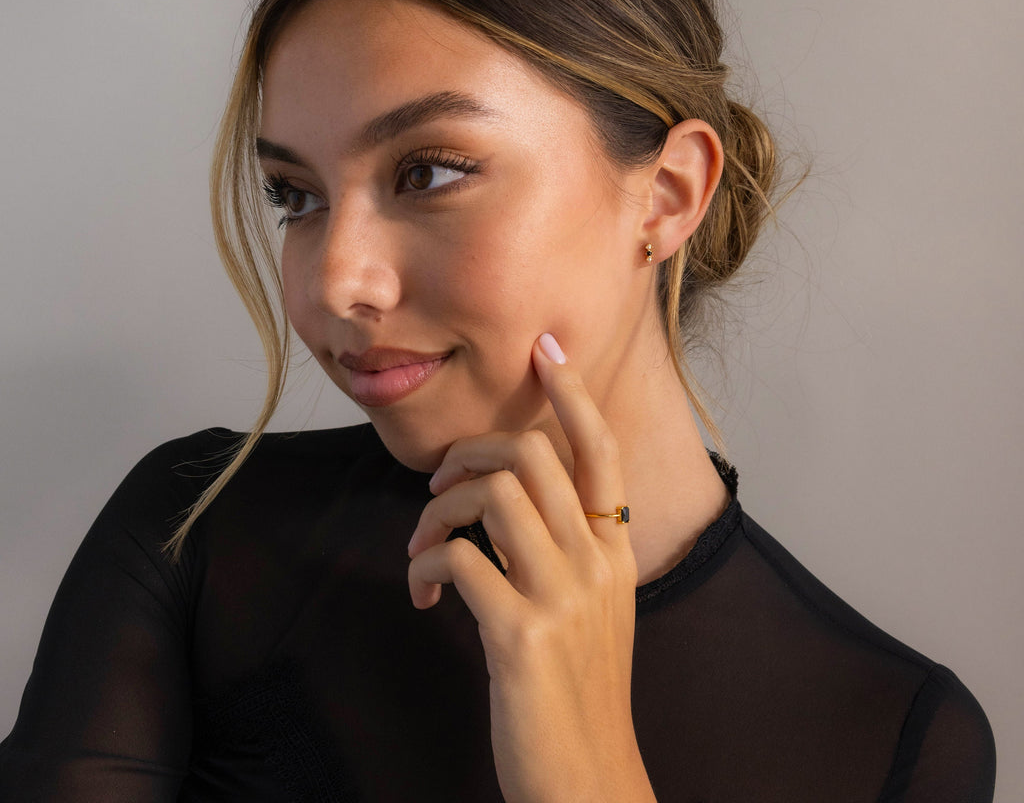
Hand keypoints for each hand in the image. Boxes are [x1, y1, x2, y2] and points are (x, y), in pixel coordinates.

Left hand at [407, 334, 655, 802]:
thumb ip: (569, 549)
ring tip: (423, 545)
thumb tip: (505, 500)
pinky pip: (459, 560)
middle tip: (439, 484)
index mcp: (616, 549)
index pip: (600, 449)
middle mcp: (598, 561)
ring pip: (492, 496)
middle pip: (532, 456)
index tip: (545, 349)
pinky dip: (426, 565)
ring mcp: (564, 595)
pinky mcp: (522, 634)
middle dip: (471, 452)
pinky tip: (422, 592)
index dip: (572, 393)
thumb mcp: (592, 607)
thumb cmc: (577, 689)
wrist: (587, 780)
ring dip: (439, 509)